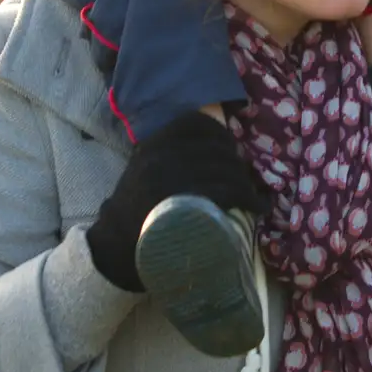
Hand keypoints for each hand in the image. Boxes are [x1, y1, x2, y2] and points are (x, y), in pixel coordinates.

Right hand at [86, 112, 268, 291]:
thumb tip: (204, 147)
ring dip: (245, 183)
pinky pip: (228, 192)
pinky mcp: (185, 204)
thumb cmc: (134, 211)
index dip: (219, 133)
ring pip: (225, 171)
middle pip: (216, 150)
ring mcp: (172, 180)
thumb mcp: (142, 170)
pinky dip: (249, 199)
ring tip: (251, 197)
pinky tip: (258, 206)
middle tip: (243, 180)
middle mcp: (161, 157)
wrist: (113, 248)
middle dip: (236, 164)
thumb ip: (165, 155)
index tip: (229, 148)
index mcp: (152, 145)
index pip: (193, 123)